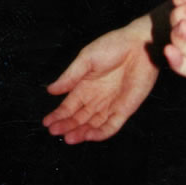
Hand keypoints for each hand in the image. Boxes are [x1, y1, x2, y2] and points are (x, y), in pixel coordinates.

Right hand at [42, 13, 159, 142]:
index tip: (46, 123)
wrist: (139, 46)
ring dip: (80, 132)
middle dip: (66, 125)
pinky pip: (111, 126)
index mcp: (84, 85)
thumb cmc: (112, 46)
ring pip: (93, 125)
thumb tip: (51, 90)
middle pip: (79, 117)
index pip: (69, 105)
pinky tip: (88, 136)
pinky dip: (100, 133)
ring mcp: (110, 105)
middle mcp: (95, 98)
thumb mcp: (86, 59)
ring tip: (69, 138)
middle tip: (54, 132)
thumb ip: (70, 76)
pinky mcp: (124, 110)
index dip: (58, 114)